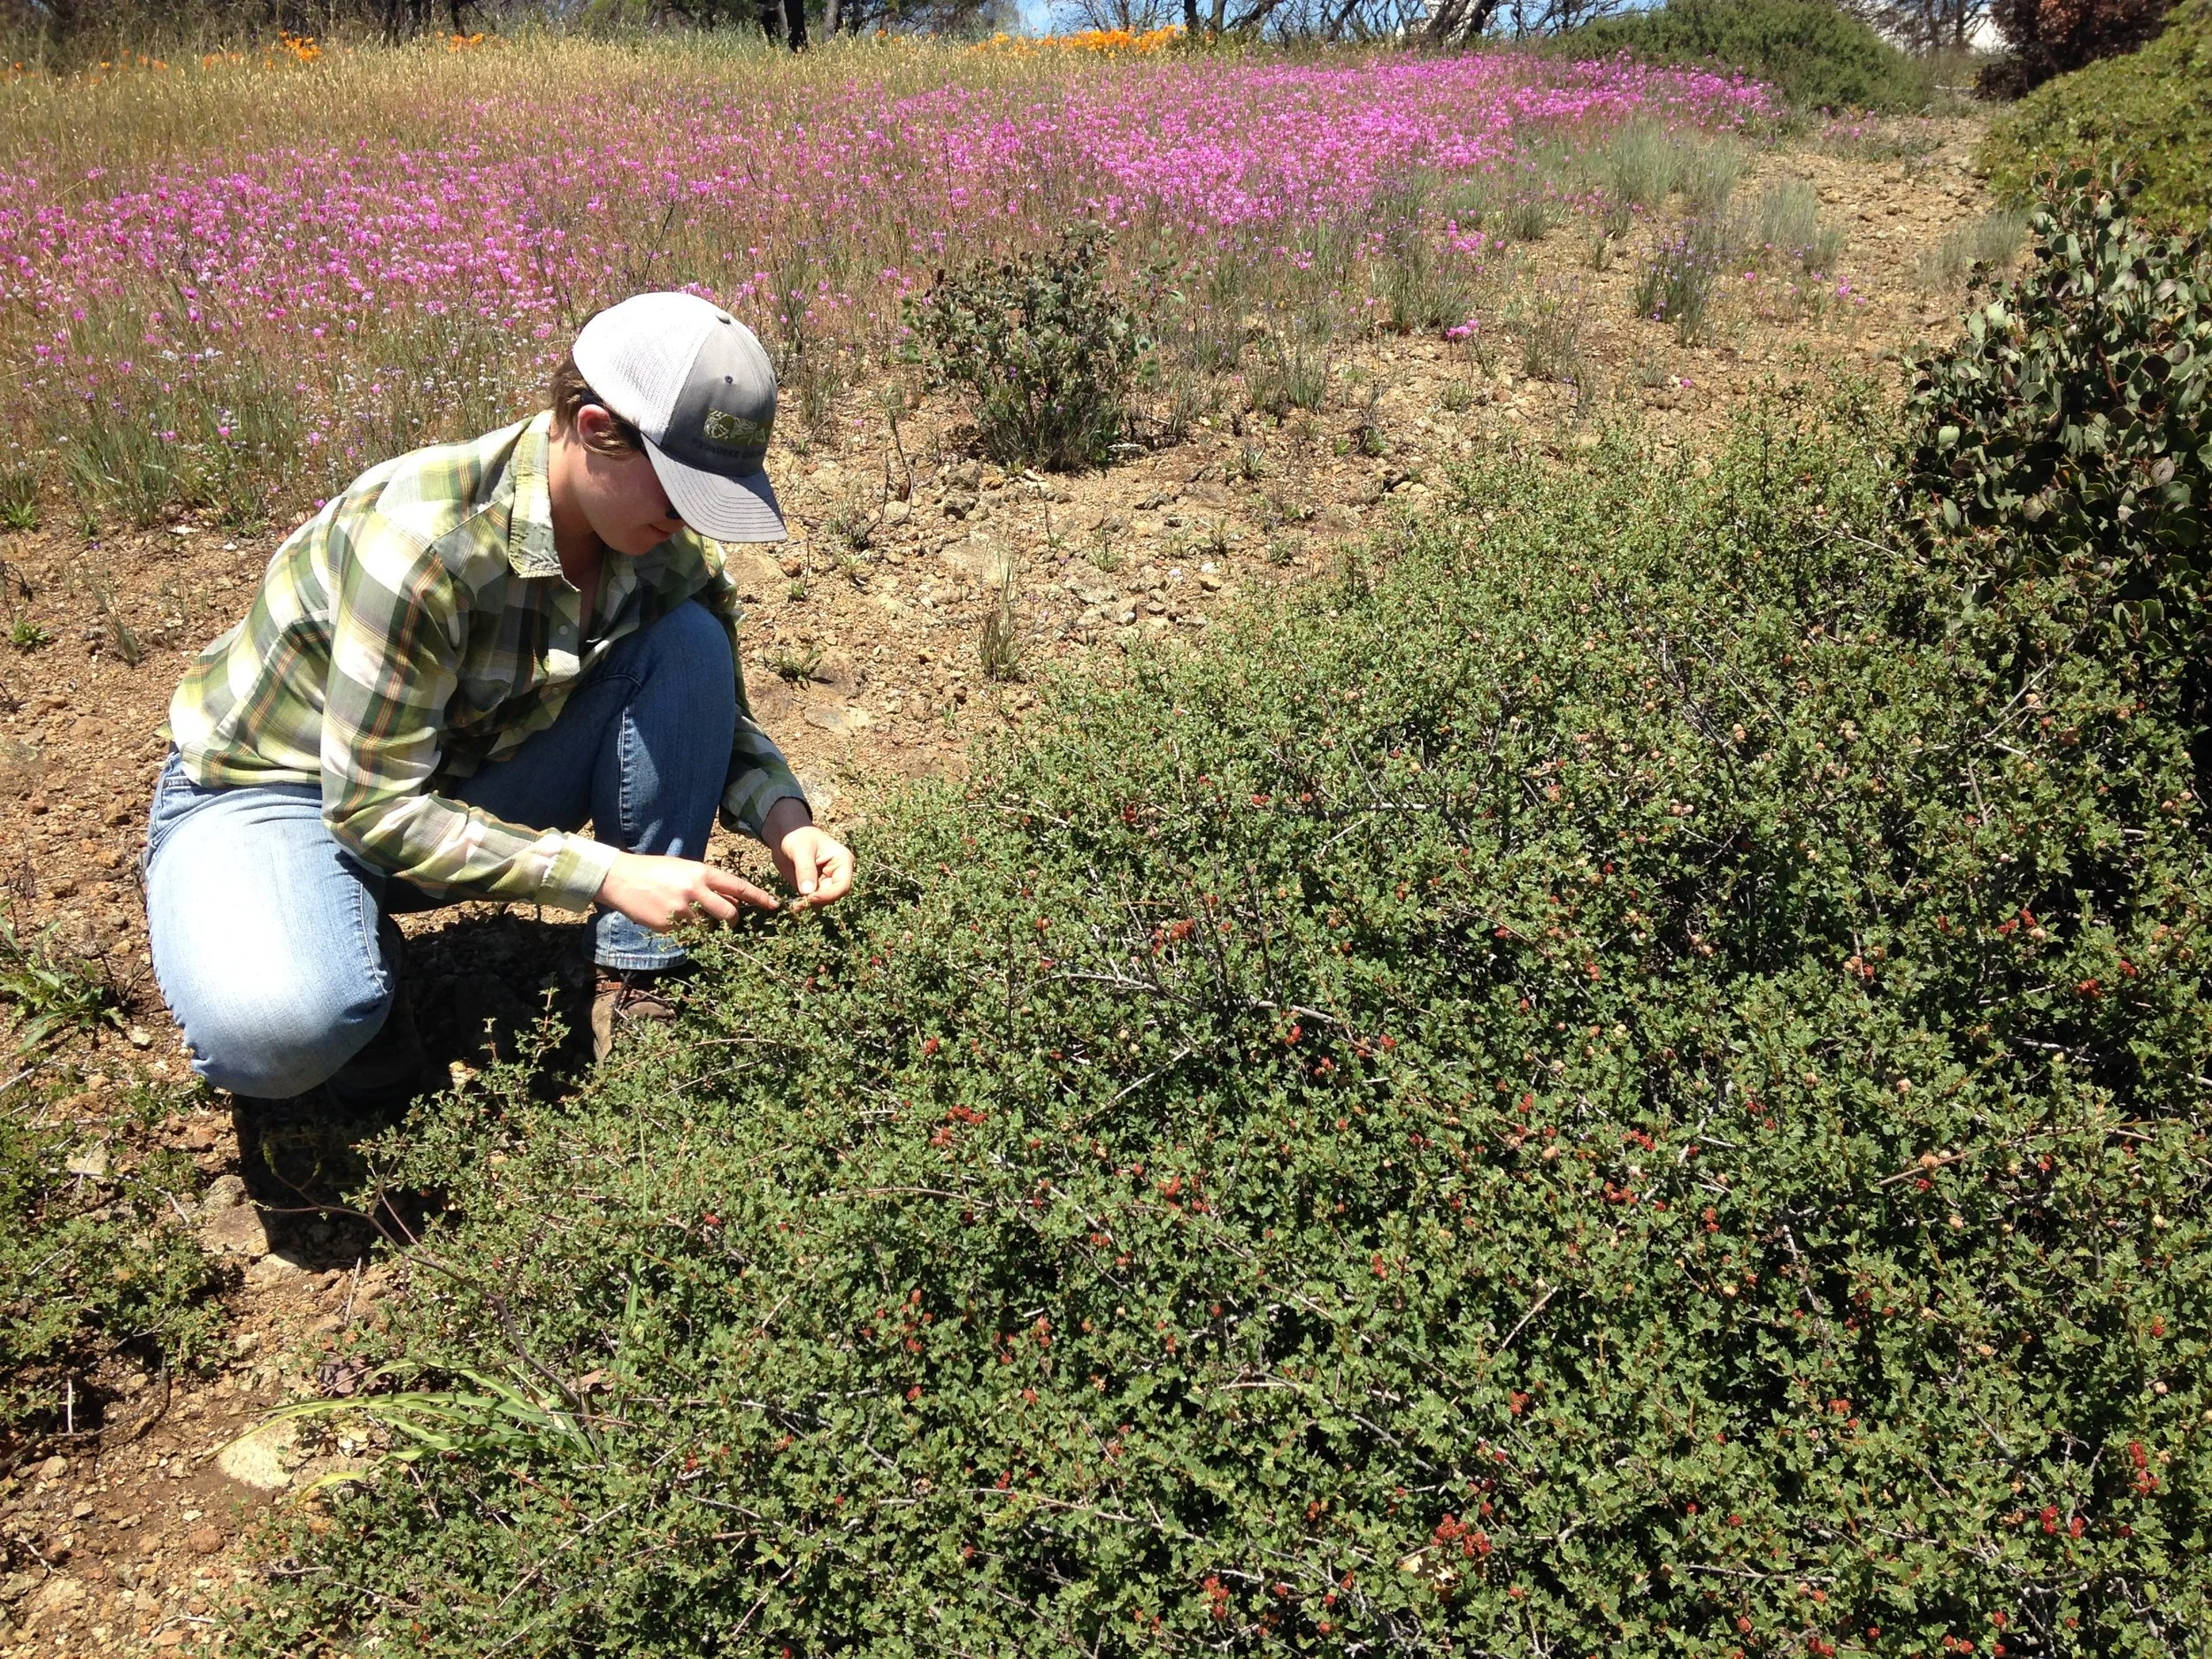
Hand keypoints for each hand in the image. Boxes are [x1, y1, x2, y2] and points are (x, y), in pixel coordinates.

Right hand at [595, 851, 778, 931]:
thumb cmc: (656, 871)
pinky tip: (672, 920)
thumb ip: (708, 883)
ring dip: (706, 928)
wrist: (621, 878)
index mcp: (702, 872)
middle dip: (733, 922)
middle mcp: (695, 890)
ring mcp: (682, 909)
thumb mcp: (686, 869)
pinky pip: (687, 935)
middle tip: (730, 925)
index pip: (738, 886)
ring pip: (708, 927)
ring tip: (690, 918)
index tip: (775, 905)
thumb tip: (731, 899)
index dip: (759, 897)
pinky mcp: (668, 925)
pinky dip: (686, 932)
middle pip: (729, 913)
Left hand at [763, 795, 853, 906]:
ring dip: (810, 904)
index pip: (842, 886)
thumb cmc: (797, 836)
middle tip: (800, 904)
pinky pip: (813, 899)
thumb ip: (805, 870)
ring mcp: (827, 881)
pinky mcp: (816, 886)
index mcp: (843, 861)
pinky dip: (805, 903)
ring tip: (796, 905)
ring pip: (824, 900)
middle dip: (818, 901)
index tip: (810, 897)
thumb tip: (807, 892)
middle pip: (834, 895)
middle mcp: (838, 873)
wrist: (786, 835)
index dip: (828, 895)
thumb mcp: (800, 850)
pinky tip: (795, 905)